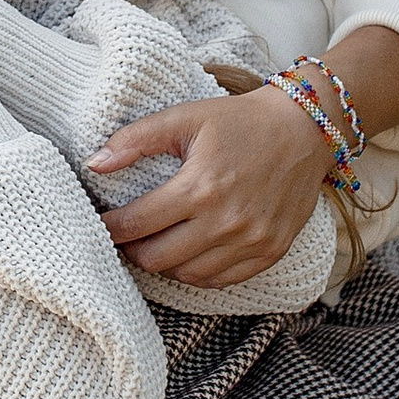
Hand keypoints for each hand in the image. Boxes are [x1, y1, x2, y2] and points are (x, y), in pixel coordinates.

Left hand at [90, 85, 329, 287]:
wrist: (304, 128)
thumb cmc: (239, 121)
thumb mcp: (185, 117)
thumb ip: (135, 139)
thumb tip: (94, 164)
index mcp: (199, 187)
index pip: (136, 224)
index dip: (109, 228)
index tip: (100, 225)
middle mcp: (226, 221)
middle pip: (156, 259)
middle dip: (133, 249)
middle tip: (126, 237)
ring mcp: (251, 241)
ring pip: (187, 276)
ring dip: (165, 263)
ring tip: (157, 243)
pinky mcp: (271, 251)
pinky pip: (221, 280)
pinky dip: (198, 273)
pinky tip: (189, 253)